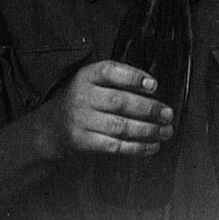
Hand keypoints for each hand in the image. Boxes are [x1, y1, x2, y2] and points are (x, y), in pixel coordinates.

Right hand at [41, 61, 173, 157]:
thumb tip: (152, 88)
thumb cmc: (81, 99)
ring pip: (120, 126)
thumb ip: (116, 80)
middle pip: (120, 102)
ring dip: (147, 130)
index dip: (133, 77)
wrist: (50, 127)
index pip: (110, 72)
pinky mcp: (83, 141)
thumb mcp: (90, 80)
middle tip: (168, 114)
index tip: (153, 85)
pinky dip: (136, 148)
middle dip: (148, 109)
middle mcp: (83, 97)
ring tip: (166, 131)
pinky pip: (114, 146)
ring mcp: (82, 120)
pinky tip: (152, 146)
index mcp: (86, 76)